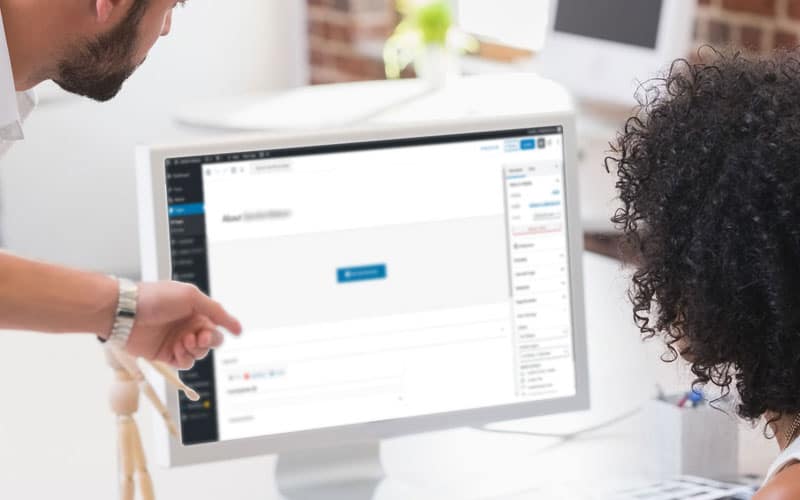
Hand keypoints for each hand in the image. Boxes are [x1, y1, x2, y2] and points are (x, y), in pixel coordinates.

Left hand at [123, 281, 241, 368]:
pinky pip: (185, 363)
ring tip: (183, 342)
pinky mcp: (165, 354)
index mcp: (196, 311)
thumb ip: (216, 311)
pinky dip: (185, 358)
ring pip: (199, 354)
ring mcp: (177, 340)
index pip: (217, 325)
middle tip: (197, 337)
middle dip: (208, 341)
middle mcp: (187, 326)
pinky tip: (177, 350)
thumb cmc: (155, 298)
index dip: (217, 331)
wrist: (125, 313)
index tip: (208, 331)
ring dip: (195, 350)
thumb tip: (238, 328)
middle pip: (211, 342)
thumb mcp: (191, 296)